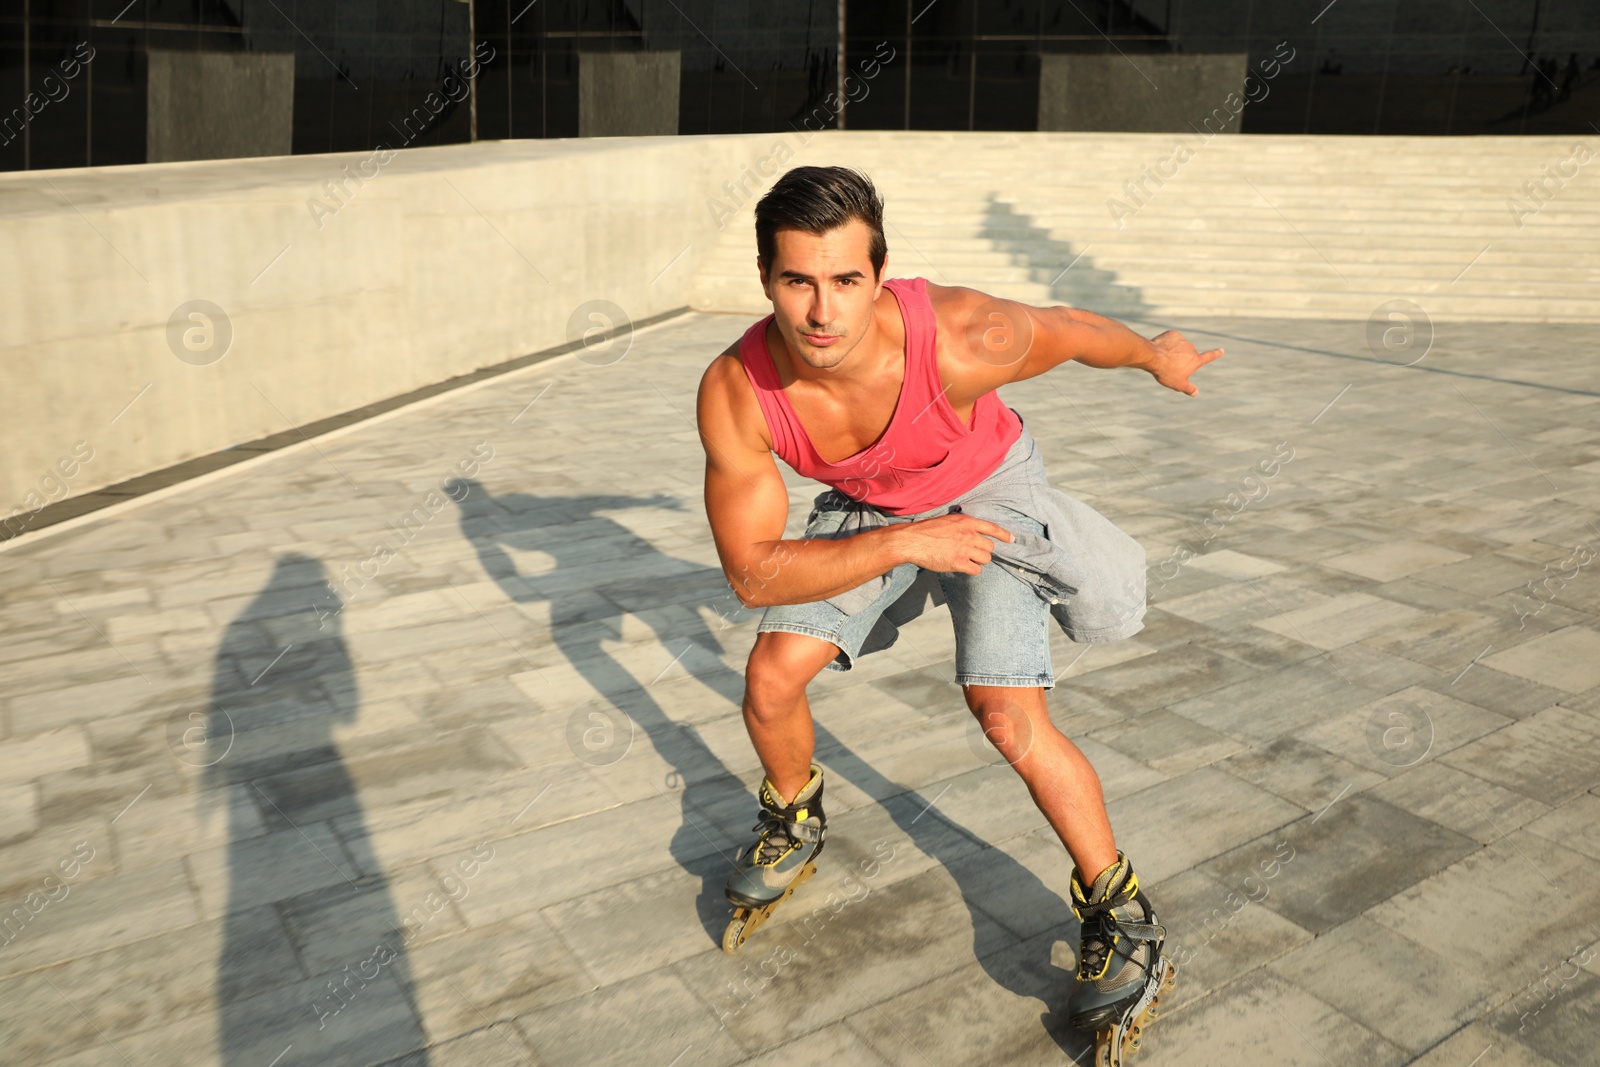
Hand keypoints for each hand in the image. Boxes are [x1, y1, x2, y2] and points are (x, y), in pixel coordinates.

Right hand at [891, 514, 1014, 573]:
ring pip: (985, 559)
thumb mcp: (948, 521)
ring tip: (966, 560)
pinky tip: (961, 567)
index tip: (1012, 540)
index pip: (992, 528)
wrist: (913, 541)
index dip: (1004, 534)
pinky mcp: (959, 563)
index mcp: (966, 522)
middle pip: (990, 547)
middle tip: (973, 553)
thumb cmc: (926, 530)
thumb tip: (972, 533)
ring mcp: (965, 549)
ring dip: (978, 561)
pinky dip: (971, 570)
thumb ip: (962, 526)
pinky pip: (976, 570)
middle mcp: (969, 534)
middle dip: (984, 551)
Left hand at [1145, 330, 1223, 395]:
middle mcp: (1191, 348)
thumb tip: (1196, 393)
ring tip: (1163, 358)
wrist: (1153, 357)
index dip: (1216, 354)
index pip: (1209, 357)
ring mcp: (1182, 340)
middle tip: (1169, 365)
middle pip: (1186, 354)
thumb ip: (1189, 389)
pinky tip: (1161, 348)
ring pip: (1177, 347)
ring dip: (1172, 351)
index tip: (1221, 350)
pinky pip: (1170, 340)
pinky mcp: (1173, 334)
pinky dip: (1166, 344)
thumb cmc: (1167, 372)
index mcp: (1195, 360)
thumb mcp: (1178, 384)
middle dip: (1179, 359)